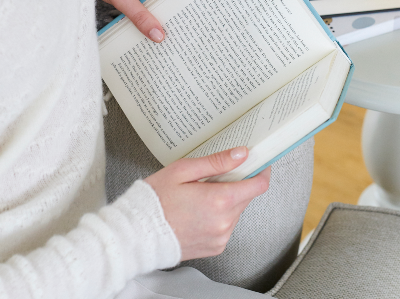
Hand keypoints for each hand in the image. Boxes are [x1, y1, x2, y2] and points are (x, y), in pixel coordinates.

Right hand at [145, 148, 270, 259]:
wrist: (137, 234)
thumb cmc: (156, 200)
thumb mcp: (184, 170)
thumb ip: (217, 162)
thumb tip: (242, 153)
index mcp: (220, 201)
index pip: (258, 185)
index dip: (262, 170)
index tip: (259, 161)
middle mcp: (225, 223)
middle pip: (246, 196)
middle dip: (237, 182)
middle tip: (216, 174)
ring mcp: (220, 238)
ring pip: (236, 211)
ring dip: (227, 200)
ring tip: (200, 193)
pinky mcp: (215, 247)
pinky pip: (226, 226)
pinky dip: (219, 215)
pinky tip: (198, 210)